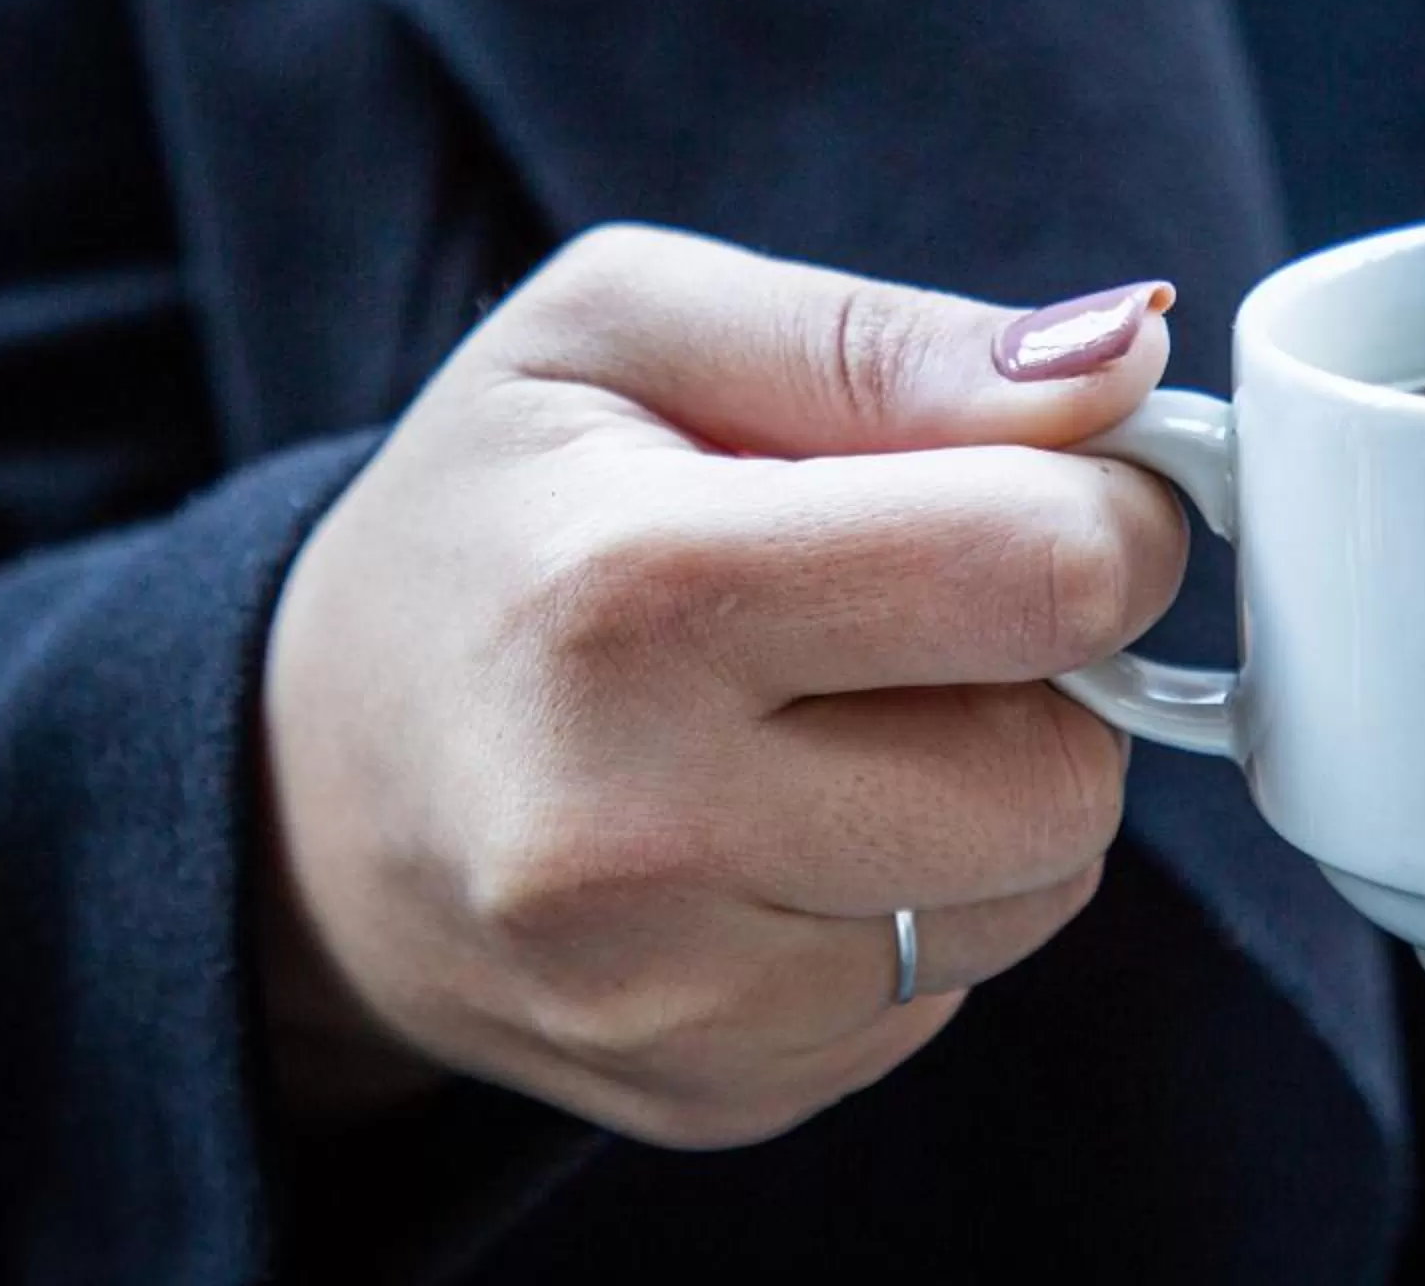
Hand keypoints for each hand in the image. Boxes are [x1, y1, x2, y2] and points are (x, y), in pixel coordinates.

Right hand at [256, 225, 1186, 1147]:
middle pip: (1068, 773)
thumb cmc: (485, 519)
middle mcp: (639, 833)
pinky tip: (782, 823)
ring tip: (826, 711)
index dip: (1104, 508)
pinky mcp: (717, 1093)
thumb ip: (886, 341)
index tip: (1046, 483)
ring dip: (989, 786)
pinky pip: (953, 991)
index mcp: (630, 596)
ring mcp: (674, 1000)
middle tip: (914, 602)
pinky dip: (915, 893)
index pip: (1045, 574)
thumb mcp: (629, 330)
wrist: (299, 781)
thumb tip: (1125, 367)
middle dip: (1049, 668)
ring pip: (1037, 894)